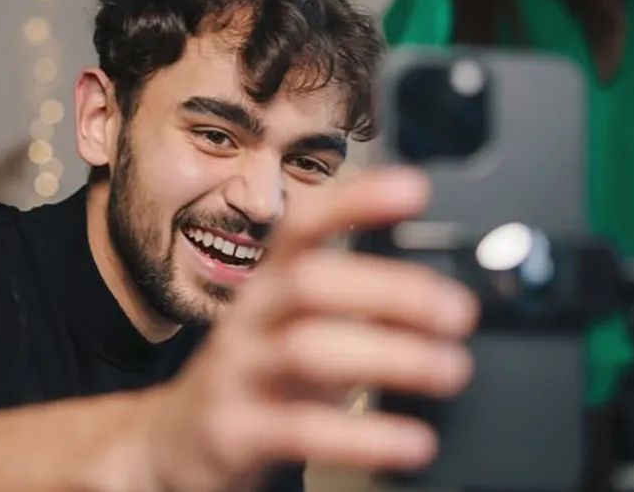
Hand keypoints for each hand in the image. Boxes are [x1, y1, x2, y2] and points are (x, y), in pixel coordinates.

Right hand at [145, 167, 478, 491]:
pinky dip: (364, 437)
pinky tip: (411, 441)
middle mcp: (248, 319)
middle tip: (456, 312)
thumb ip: (360, 316)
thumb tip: (438, 303)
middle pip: (309, 282)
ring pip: (306, 350)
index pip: (302, 228)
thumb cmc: (259, 380)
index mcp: (269, 286)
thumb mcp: (303, 334)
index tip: (413, 189)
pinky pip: (298, 430)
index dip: (354, 202)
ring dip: (390, 358)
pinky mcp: (232, 431)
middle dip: (390, 290)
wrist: (176, 444)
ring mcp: (235, 373)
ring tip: (449, 370)